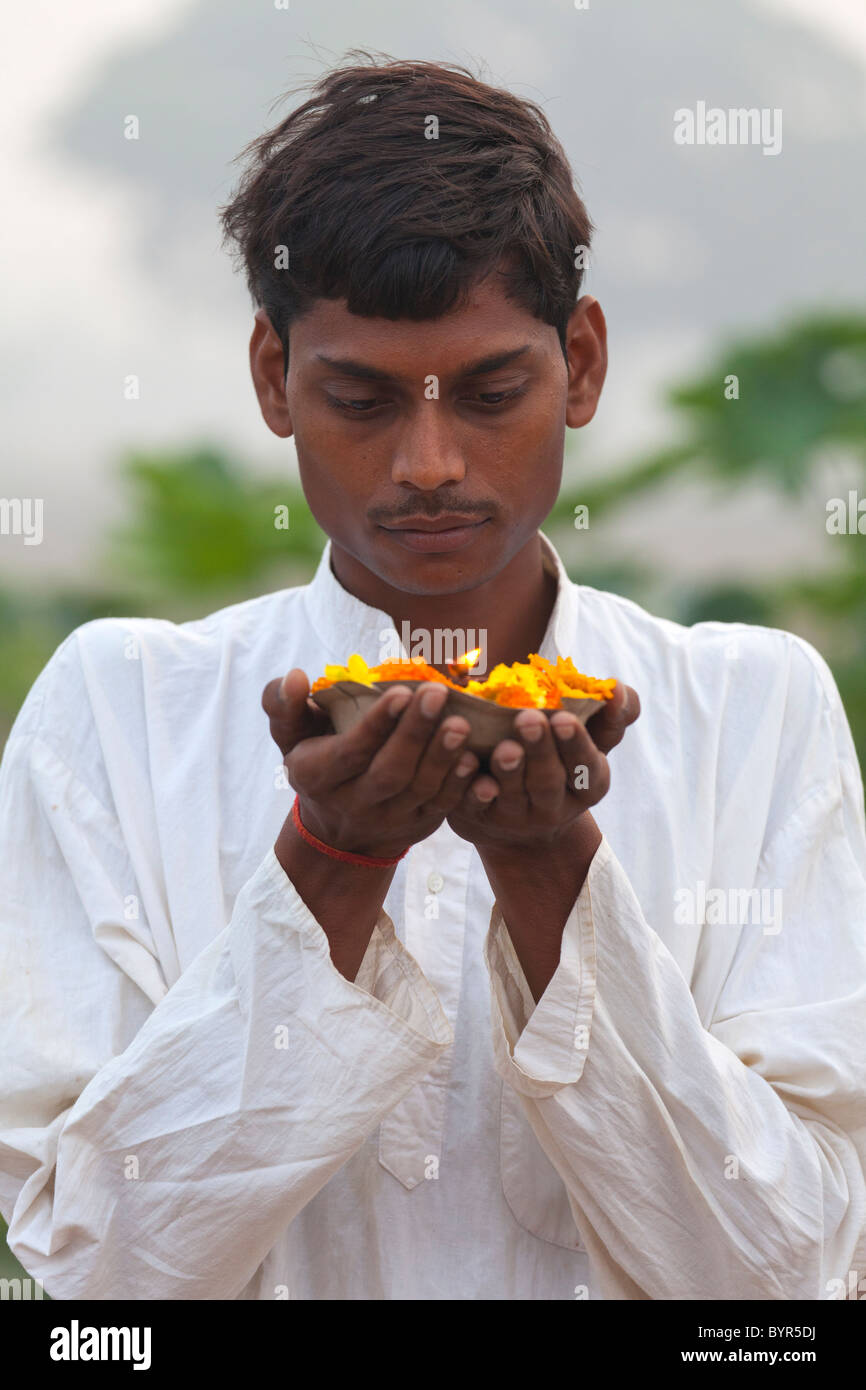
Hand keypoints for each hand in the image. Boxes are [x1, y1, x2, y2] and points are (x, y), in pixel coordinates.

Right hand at [262, 670, 479, 858]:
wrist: (339, 827)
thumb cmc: (318, 757)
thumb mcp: (291, 735)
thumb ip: (283, 704)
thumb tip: (294, 676)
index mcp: (316, 776)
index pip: (350, 753)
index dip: (376, 725)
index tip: (400, 692)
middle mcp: (353, 804)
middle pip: (389, 773)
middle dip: (415, 734)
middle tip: (437, 693)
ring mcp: (390, 819)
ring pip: (419, 791)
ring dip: (442, 757)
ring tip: (461, 722)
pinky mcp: (420, 825)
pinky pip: (443, 807)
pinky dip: (460, 784)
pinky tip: (472, 757)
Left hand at [446, 682, 639, 851]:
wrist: (518, 812)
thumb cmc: (560, 758)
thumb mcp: (591, 741)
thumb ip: (610, 715)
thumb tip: (617, 690)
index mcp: (587, 785)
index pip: (586, 767)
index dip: (575, 744)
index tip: (564, 718)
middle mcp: (554, 807)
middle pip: (548, 781)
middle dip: (540, 750)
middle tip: (529, 720)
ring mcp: (516, 816)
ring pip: (512, 794)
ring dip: (508, 769)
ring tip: (503, 746)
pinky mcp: (480, 818)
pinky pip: (474, 806)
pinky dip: (472, 789)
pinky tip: (466, 764)